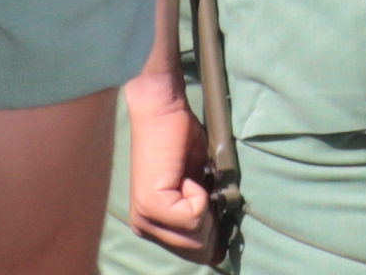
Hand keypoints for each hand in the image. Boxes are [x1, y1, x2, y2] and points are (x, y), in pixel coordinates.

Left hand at [122, 71, 220, 260]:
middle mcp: (144, 227)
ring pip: (197, 234)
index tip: (220, 221)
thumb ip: (204, 216)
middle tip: (207, 189)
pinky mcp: (151, 205)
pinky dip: (200, 192)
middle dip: (214, 222)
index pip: (193, 254)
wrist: (162, 112)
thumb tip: (221, 249)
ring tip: (194, 179)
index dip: (214, 240)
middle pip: (197, 249)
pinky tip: (186, 175)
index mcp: (154, 227)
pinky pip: (194, 214)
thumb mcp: (198, 187)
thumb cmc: (182, 142)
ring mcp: (146, 218)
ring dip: (207, 203)